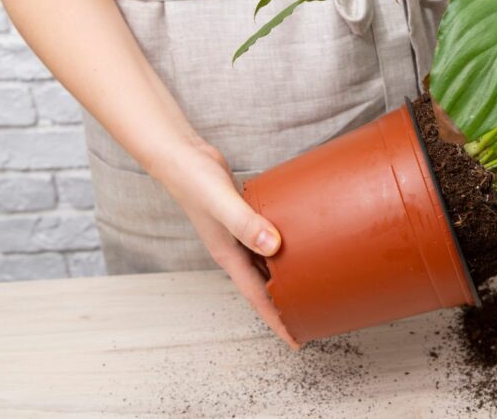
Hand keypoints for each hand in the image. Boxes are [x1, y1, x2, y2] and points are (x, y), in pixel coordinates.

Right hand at [151, 136, 299, 348]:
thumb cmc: (195, 180)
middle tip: (314, 316)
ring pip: (267, 266)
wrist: (181, 156)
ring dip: (286, 279)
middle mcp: (234, 250)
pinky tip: (301, 246)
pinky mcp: (245, 218)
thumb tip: (275, 247)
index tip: (296, 339)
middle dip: (285, 306)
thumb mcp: (223, 203)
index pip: (258, 297)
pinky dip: (284, 251)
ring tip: (312, 288)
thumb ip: (246, 223)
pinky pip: (268, 242)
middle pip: (264, 287)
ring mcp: (239, 235)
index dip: (277, 320)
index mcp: (229, 256)